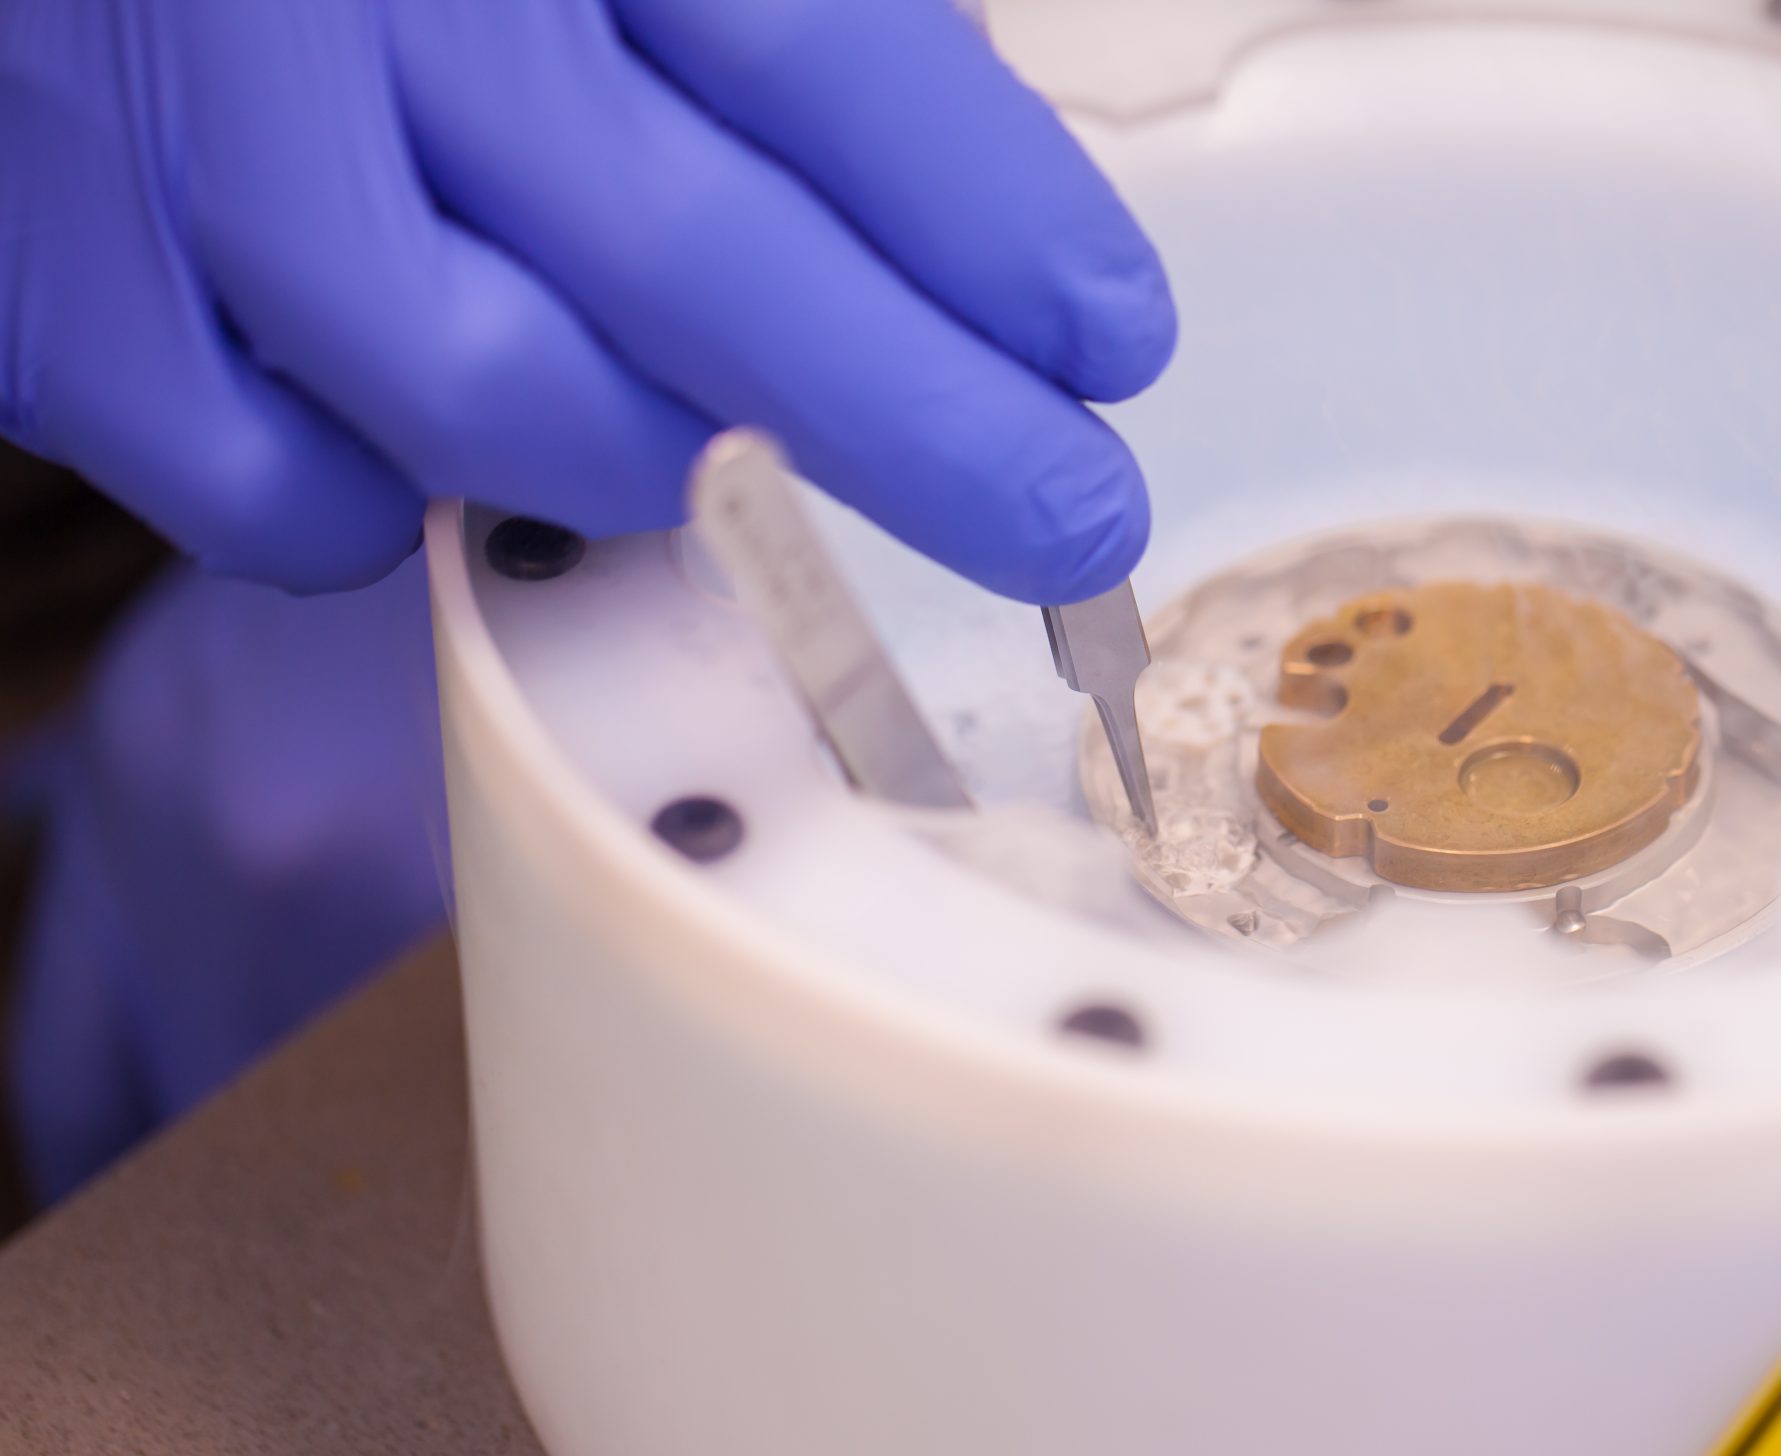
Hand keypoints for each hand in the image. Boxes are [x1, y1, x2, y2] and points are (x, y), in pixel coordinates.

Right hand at [0, 0, 1173, 598]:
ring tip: (760, 473)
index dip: (984, 217)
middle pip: (698, 259)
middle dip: (918, 422)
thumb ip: (764, 20)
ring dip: (671, 468)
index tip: (1105, 335)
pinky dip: (409, 504)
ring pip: (501, 400)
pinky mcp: (57, 295)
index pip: (812, 51)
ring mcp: (184, 147)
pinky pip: (287, 489)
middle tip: (1062, 512)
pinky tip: (462, 447)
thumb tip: (968, 227)